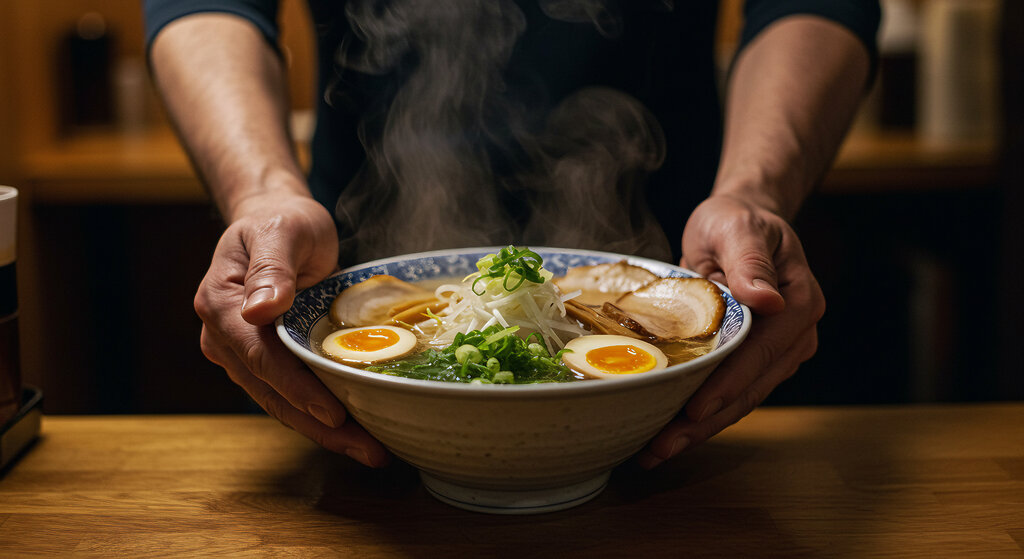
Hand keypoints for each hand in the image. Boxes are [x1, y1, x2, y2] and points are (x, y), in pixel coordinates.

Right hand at [194, 193, 389, 466]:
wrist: (275, 220)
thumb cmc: (281, 220)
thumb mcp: (282, 231)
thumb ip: (272, 267)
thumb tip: (259, 308)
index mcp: (220, 305)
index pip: (259, 357)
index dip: (296, 389)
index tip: (332, 413)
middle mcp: (223, 337)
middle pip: (271, 392)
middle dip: (319, 426)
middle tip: (368, 449)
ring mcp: (241, 354)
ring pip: (281, 403)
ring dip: (324, 431)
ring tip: (370, 450)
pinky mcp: (264, 362)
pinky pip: (291, 394)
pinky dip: (321, 415)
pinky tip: (357, 430)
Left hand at [636, 194, 824, 467]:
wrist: (741, 222)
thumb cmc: (737, 220)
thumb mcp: (737, 226)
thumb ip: (749, 260)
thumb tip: (768, 300)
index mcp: (798, 303)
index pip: (761, 353)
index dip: (727, 385)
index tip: (694, 410)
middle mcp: (796, 335)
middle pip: (750, 388)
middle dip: (705, 422)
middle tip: (660, 448)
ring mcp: (779, 353)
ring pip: (740, 400)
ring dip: (699, 429)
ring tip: (655, 452)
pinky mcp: (756, 361)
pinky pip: (730, 393)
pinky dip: (701, 416)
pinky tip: (667, 433)